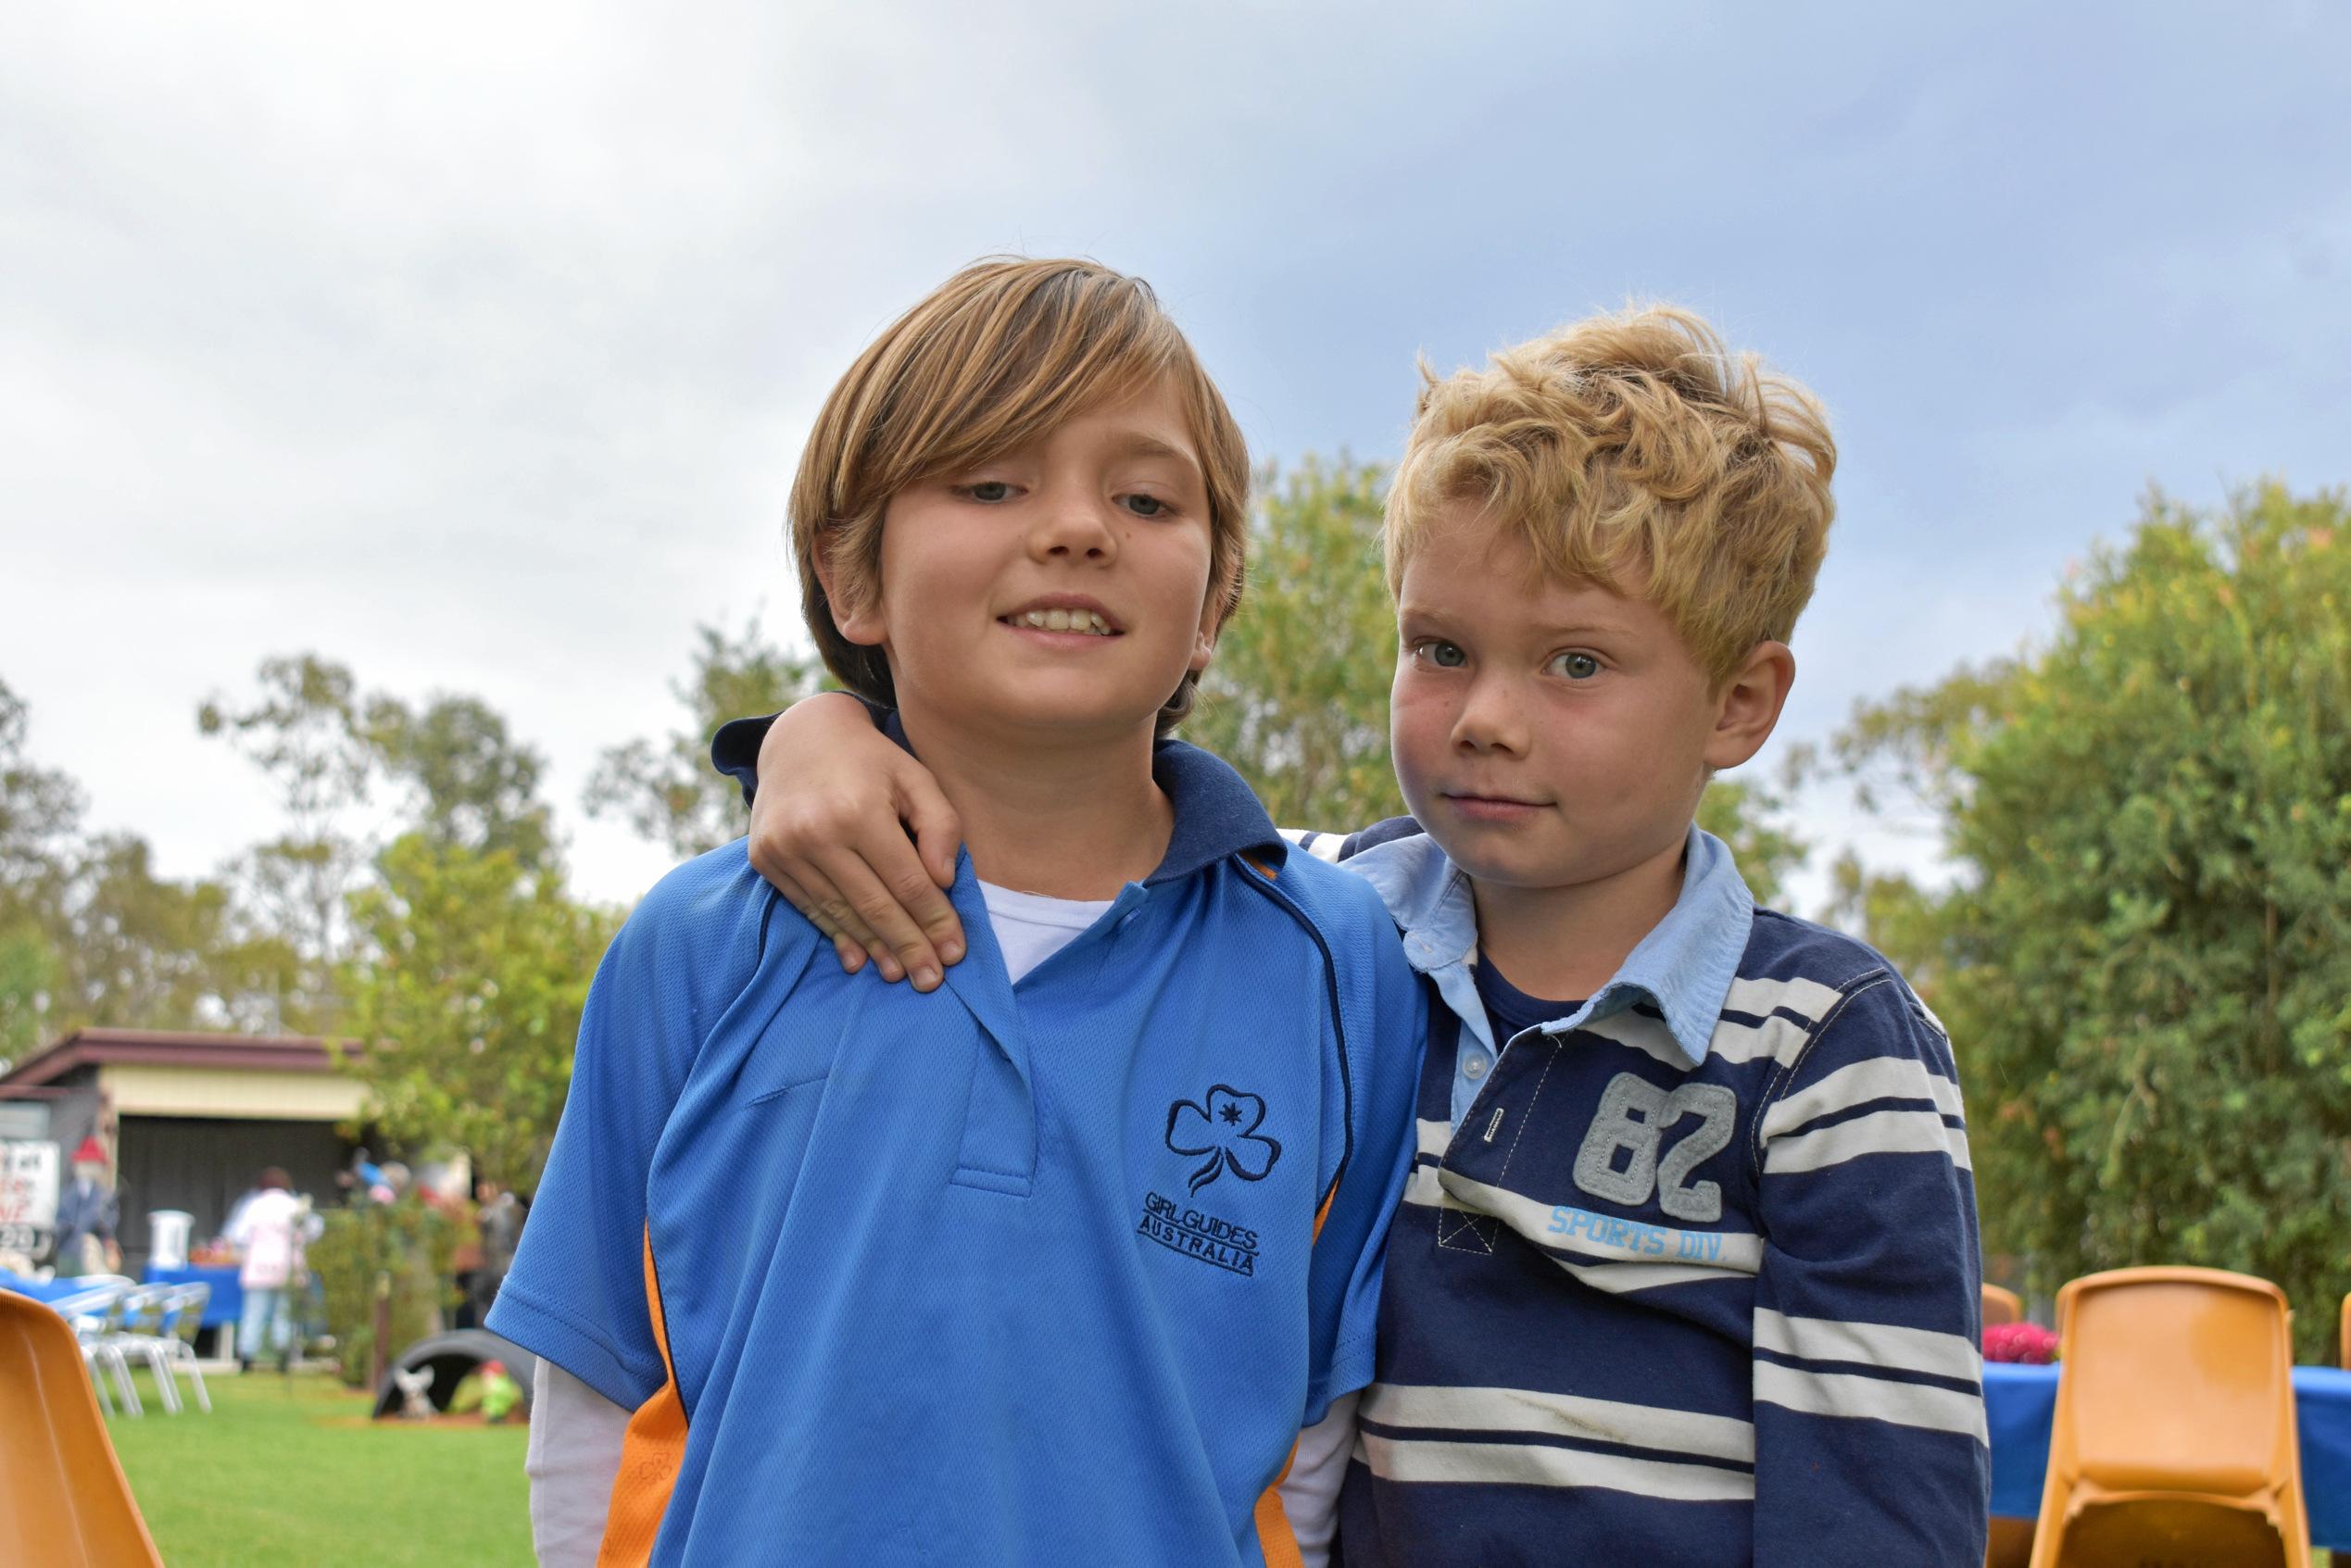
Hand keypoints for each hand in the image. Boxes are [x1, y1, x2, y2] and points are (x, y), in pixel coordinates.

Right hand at [748, 692, 968, 989]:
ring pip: (840, 912)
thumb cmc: (871, 761)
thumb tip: (945, 881)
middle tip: (932, 981)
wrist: (799, 738)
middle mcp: (816, 832)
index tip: (955, 952)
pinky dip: (836, 935)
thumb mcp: (916, 777)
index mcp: (859, 811)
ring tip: (901, 975)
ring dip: (874, 949)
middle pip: (874, 905)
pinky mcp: (765, 859)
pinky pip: (808, 907)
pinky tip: (859, 959)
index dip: (934, 920)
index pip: (907, 881)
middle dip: (908, 947)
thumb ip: (940, 824)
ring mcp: (785, 848)